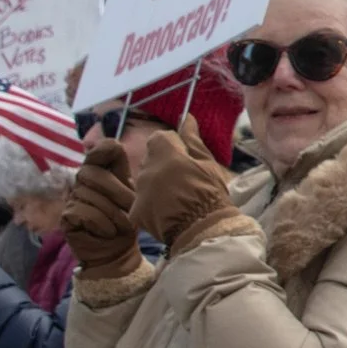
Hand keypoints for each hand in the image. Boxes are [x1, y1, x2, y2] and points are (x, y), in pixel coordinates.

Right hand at [63, 142, 142, 278]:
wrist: (117, 250)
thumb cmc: (126, 221)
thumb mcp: (132, 196)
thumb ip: (126, 174)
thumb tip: (125, 146)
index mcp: (103, 171)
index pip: (101, 150)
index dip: (106, 149)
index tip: (114, 153)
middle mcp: (84, 180)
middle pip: (96, 174)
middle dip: (119, 193)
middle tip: (130, 210)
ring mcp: (73, 197)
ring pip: (92, 196)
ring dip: (114, 215)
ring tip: (120, 226)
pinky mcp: (67, 216)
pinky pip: (86, 213)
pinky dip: (103, 225)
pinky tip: (107, 232)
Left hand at [131, 115, 252, 255]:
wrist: (204, 230)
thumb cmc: (211, 193)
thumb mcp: (207, 163)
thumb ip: (192, 139)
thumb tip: (186, 117)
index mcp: (165, 153)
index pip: (159, 138)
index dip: (172, 146)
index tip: (184, 158)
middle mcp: (147, 169)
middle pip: (150, 158)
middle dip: (163, 164)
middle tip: (183, 180)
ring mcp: (139, 191)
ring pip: (144, 179)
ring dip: (156, 183)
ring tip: (176, 198)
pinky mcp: (135, 210)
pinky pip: (140, 200)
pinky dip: (150, 203)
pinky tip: (166, 212)